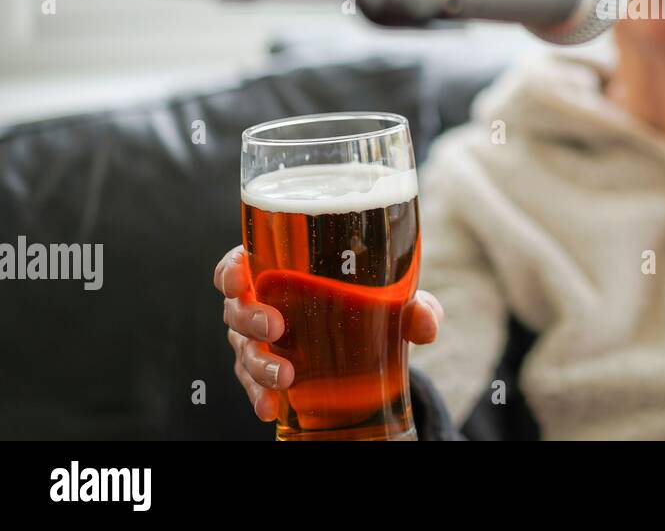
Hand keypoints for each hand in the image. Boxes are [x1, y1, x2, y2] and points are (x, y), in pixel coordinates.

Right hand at [213, 245, 442, 421]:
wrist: (371, 348)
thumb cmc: (371, 305)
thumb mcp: (393, 301)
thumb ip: (413, 306)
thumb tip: (426, 322)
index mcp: (283, 271)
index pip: (241, 262)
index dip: (232, 268)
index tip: (240, 277)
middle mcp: (263, 304)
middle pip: (237, 308)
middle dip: (250, 318)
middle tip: (276, 327)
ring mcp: (260, 342)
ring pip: (243, 349)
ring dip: (259, 363)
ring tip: (285, 376)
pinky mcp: (266, 373)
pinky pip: (252, 385)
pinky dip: (259, 396)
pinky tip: (270, 408)